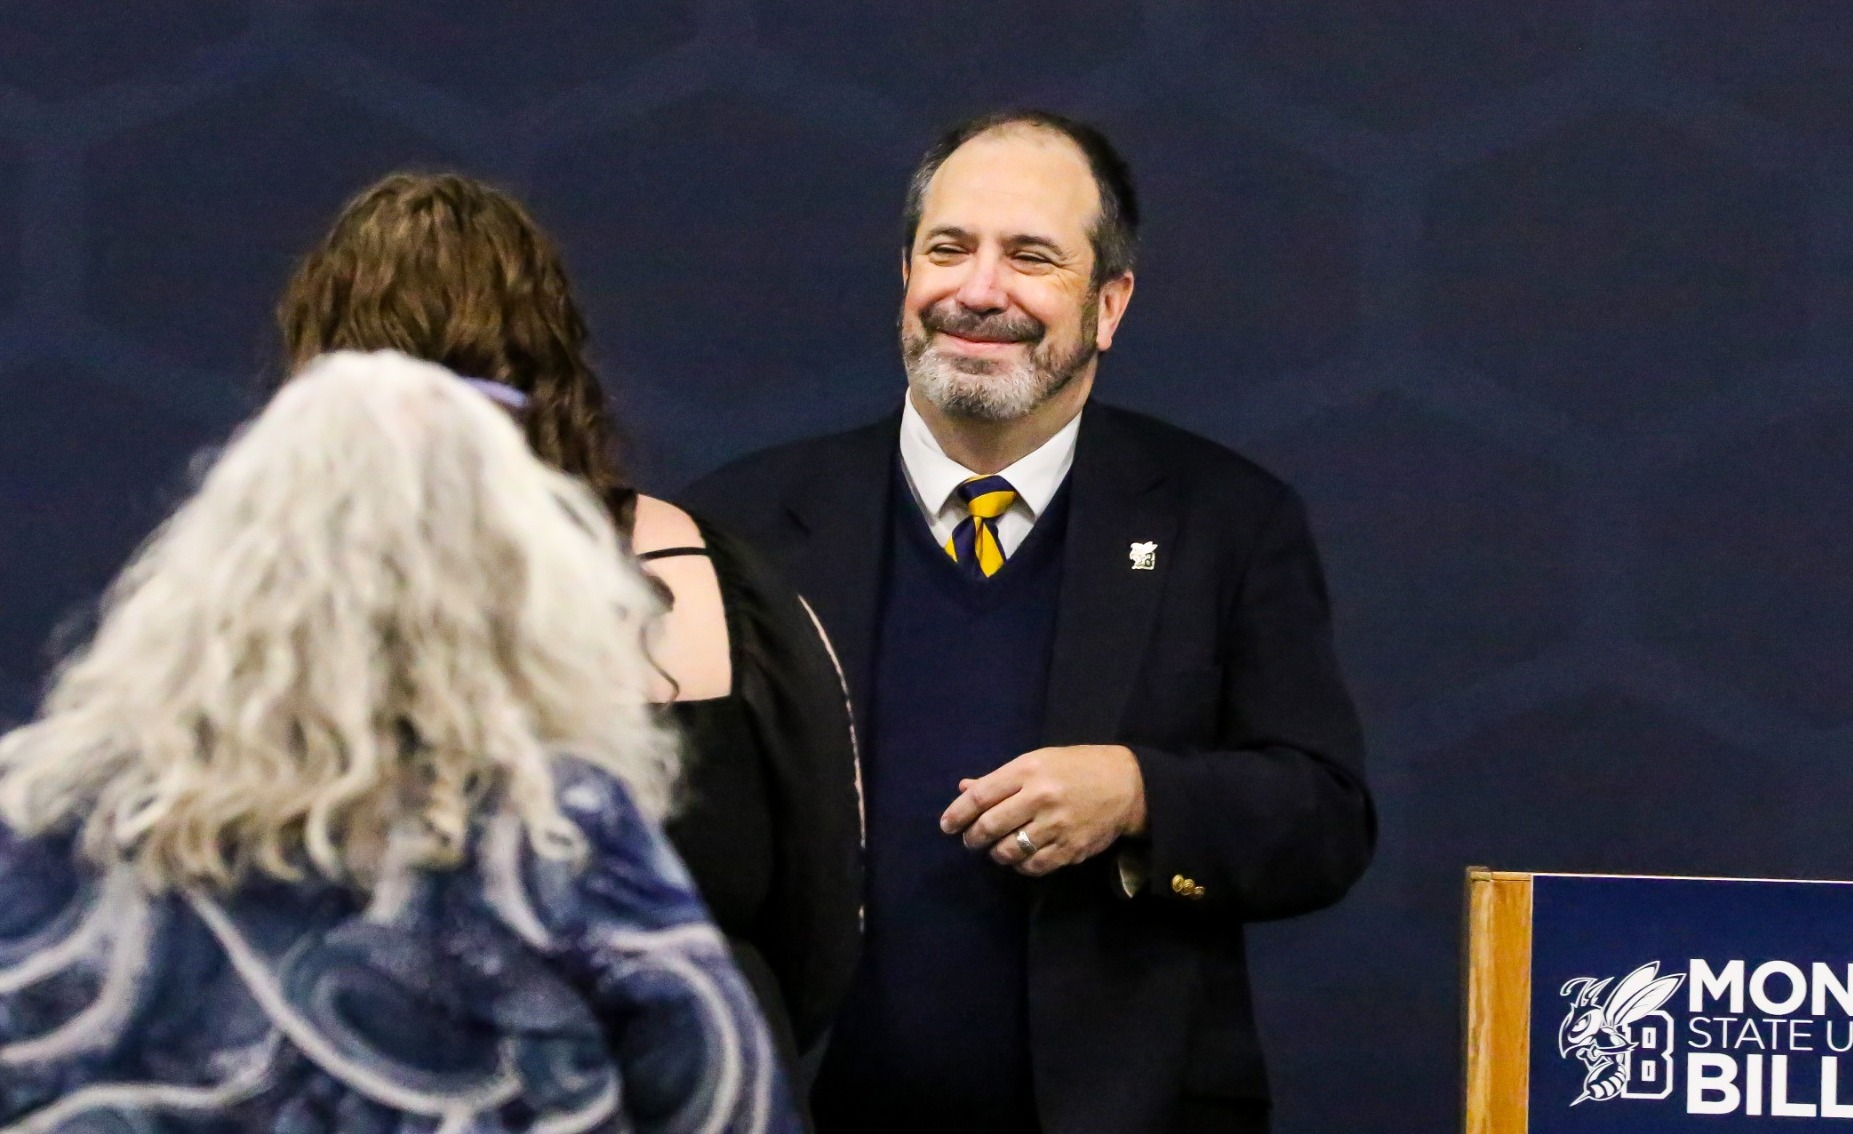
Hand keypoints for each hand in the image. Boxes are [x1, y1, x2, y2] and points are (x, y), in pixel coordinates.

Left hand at [938, 745, 1147, 875]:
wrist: (1127, 785)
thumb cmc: (1076, 768)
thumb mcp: (1038, 761)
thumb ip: (1000, 779)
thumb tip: (965, 789)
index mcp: (1028, 771)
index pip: (981, 796)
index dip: (958, 814)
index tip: (947, 826)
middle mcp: (1040, 798)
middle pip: (990, 826)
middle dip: (973, 838)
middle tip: (971, 840)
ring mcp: (1056, 826)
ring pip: (1009, 851)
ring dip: (996, 853)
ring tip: (997, 848)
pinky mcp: (1070, 849)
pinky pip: (1034, 866)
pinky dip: (1021, 866)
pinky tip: (1021, 858)